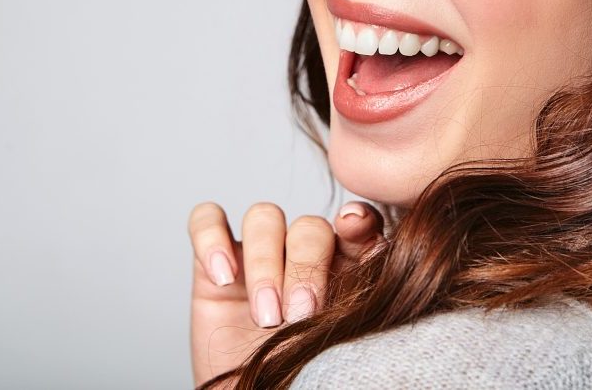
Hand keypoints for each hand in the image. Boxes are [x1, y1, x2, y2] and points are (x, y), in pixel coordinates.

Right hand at [188, 200, 384, 387]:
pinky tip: (223, 277)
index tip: (355, 228)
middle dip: (305, 267)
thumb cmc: (306, 378)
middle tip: (301, 314)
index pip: (357, 225)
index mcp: (346, 266)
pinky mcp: (213, 263)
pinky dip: (211, 239)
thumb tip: (384, 251)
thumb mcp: (339, 342)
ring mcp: (258, 254)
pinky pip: (207, 220)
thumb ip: (359, 295)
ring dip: (265, 262)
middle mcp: (303, 254)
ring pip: (263, 218)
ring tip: (267, 315)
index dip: (358, 220)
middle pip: (308, 227)